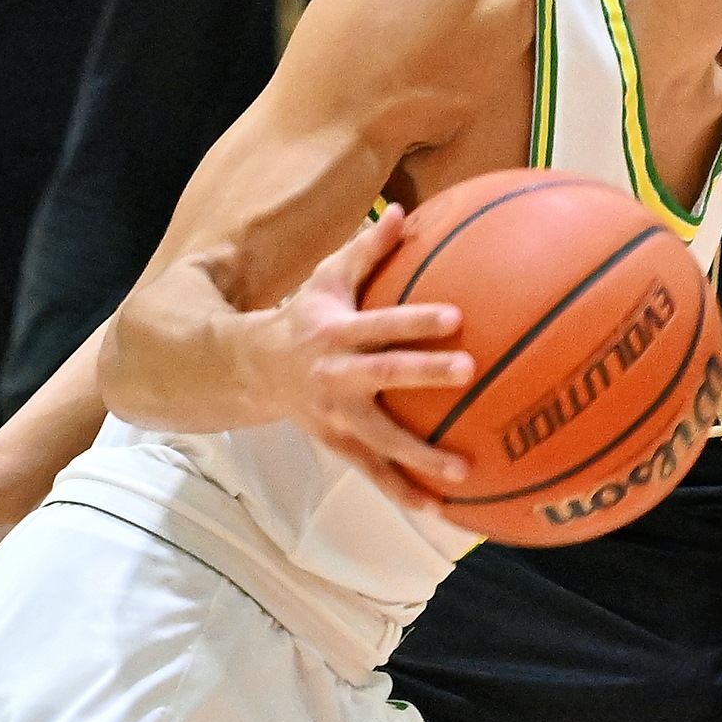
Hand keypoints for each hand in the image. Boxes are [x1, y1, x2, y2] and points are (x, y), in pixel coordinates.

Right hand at [257, 207, 474, 505]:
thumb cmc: (306, 316)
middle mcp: (337, 377)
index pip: (381, 325)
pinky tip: (443, 511)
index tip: (456, 317)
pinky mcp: (338, 446)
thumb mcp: (328, 277)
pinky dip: (404, 493)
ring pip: (381, 441)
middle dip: (424, 375)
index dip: (415, 321)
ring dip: (420, 457)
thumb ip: (368, 248)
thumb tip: (405, 210)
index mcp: (338, 334)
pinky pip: (374, 474)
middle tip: (468, 373)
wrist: (253, 369)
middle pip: (384, 376)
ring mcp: (337, 417)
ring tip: (463, 472)